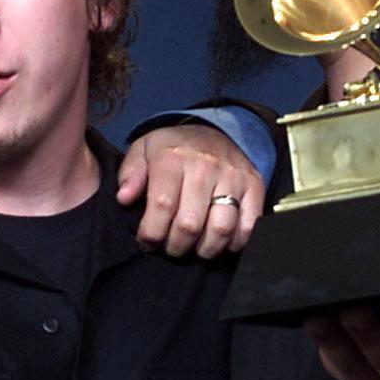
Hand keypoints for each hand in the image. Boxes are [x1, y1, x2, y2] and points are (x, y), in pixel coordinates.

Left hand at [117, 124, 265, 257]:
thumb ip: (130, 173)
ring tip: (194, 249)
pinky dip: (236, 242)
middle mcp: (204, 167)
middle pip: (190, 224)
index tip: (147, 243)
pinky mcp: (254, 186)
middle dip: (176, 246)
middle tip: (170, 248)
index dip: (152, 233)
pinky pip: (250, 225)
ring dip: (205, 249)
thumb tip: (124, 198)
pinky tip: (221, 243)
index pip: (162, 206)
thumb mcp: (143, 150)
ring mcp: (232, 177)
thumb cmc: (173, 148)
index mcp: (172, 158)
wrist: (214, 130)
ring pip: (221, 228)